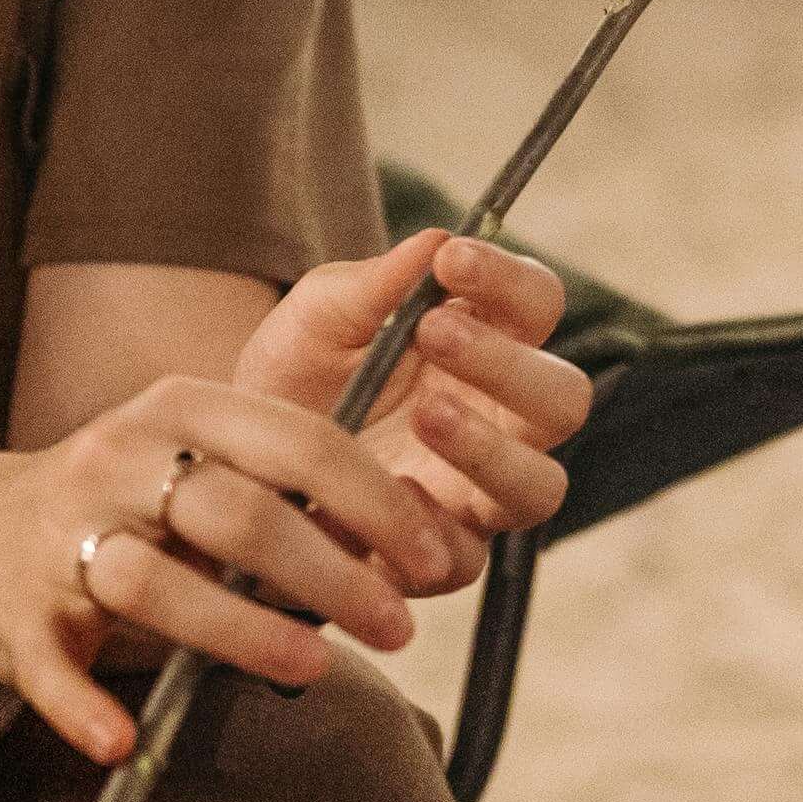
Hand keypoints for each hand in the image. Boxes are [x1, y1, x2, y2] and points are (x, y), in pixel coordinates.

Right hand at [0, 235, 583, 763]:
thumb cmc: (130, 503)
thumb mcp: (208, 457)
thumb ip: (300, 480)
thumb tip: (433, 535)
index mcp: (182, 406)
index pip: (302, 440)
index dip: (380, 502)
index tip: (440, 557)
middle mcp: (119, 456)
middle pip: (242, 513)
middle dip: (334, 573)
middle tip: (400, 626)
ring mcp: (62, 534)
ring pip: (156, 585)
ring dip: (243, 632)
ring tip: (314, 669)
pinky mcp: (11, 616)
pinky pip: (49, 667)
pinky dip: (82, 708)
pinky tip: (122, 742)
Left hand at [240, 230, 589, 552]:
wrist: (236, 467)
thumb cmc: (294, 380)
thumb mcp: (312, 323)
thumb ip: (368, 286)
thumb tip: (434, 241)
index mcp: (489, 346)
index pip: (538, 304)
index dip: (510, 279)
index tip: (453, 260)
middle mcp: (504, 421)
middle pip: (565, 397)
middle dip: (508, 362)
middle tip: (434, 330)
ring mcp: (482, 495)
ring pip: (539, 484)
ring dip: (489, 447)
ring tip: (426, 413)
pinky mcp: (445, 560)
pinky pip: (468, 556)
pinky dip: (429, 524)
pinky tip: (385, 493)